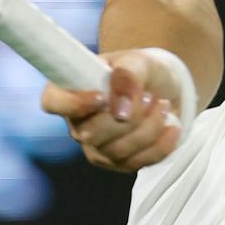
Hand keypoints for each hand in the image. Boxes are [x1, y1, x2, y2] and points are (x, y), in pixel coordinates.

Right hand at [38, 48, 184, 172]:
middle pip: (91, 134)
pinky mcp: (119, 164)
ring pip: (117, 151)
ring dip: (148, 127)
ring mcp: (96, 148)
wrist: (164, 88)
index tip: (102, 96)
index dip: (73, 103)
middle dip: (128, 116)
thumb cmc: (141, 70)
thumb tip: (120, 111)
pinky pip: (138, 163)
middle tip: (149, 95)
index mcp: (70, 91)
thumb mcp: (137, 61)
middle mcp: (77, 124)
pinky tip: (171, 126)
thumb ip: (127, 76)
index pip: (52, 102)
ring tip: (163, 105)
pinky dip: (160, 144)